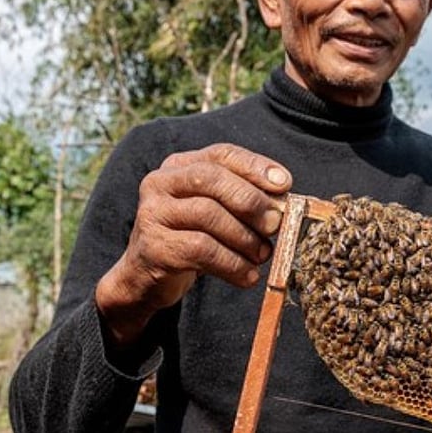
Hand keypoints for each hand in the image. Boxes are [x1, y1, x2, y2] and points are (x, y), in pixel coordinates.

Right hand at [95, 143, 291, 347]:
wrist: (146, 278)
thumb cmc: (191, 239)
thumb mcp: (215, 213)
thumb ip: (243, 201)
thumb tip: (283, 204)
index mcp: (179, 166)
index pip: (221, 154)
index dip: (255, 166)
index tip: (285, 184)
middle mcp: (160, 183)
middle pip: (211, 179)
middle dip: (250, 201)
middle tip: (275, 225)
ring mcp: (152, 214)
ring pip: (208, 215)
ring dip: (244, 237)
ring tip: (263, 255)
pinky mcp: (153, 247)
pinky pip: (201, 250)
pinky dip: (232, 264)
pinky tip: (247, 275)